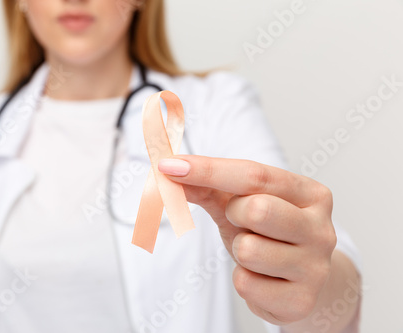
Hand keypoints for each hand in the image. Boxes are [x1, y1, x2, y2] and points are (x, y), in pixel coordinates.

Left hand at [158, 155, 336, 324]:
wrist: (303, 282)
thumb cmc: (270, 235)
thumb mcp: (242, 205)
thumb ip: (209, 187)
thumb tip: (171, 172)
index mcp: (311, 194)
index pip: (255, 175)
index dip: (208, 170)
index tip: (169, 166)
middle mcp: (322, 229)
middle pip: (257, 209)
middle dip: (235, 215)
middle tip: (242, 223)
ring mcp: (315, 267)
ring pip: (249, 250)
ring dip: (239, 251)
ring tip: (256, 253)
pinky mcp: (301, 302)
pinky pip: (246, 284)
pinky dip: (243, 280)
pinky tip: (262, 279)